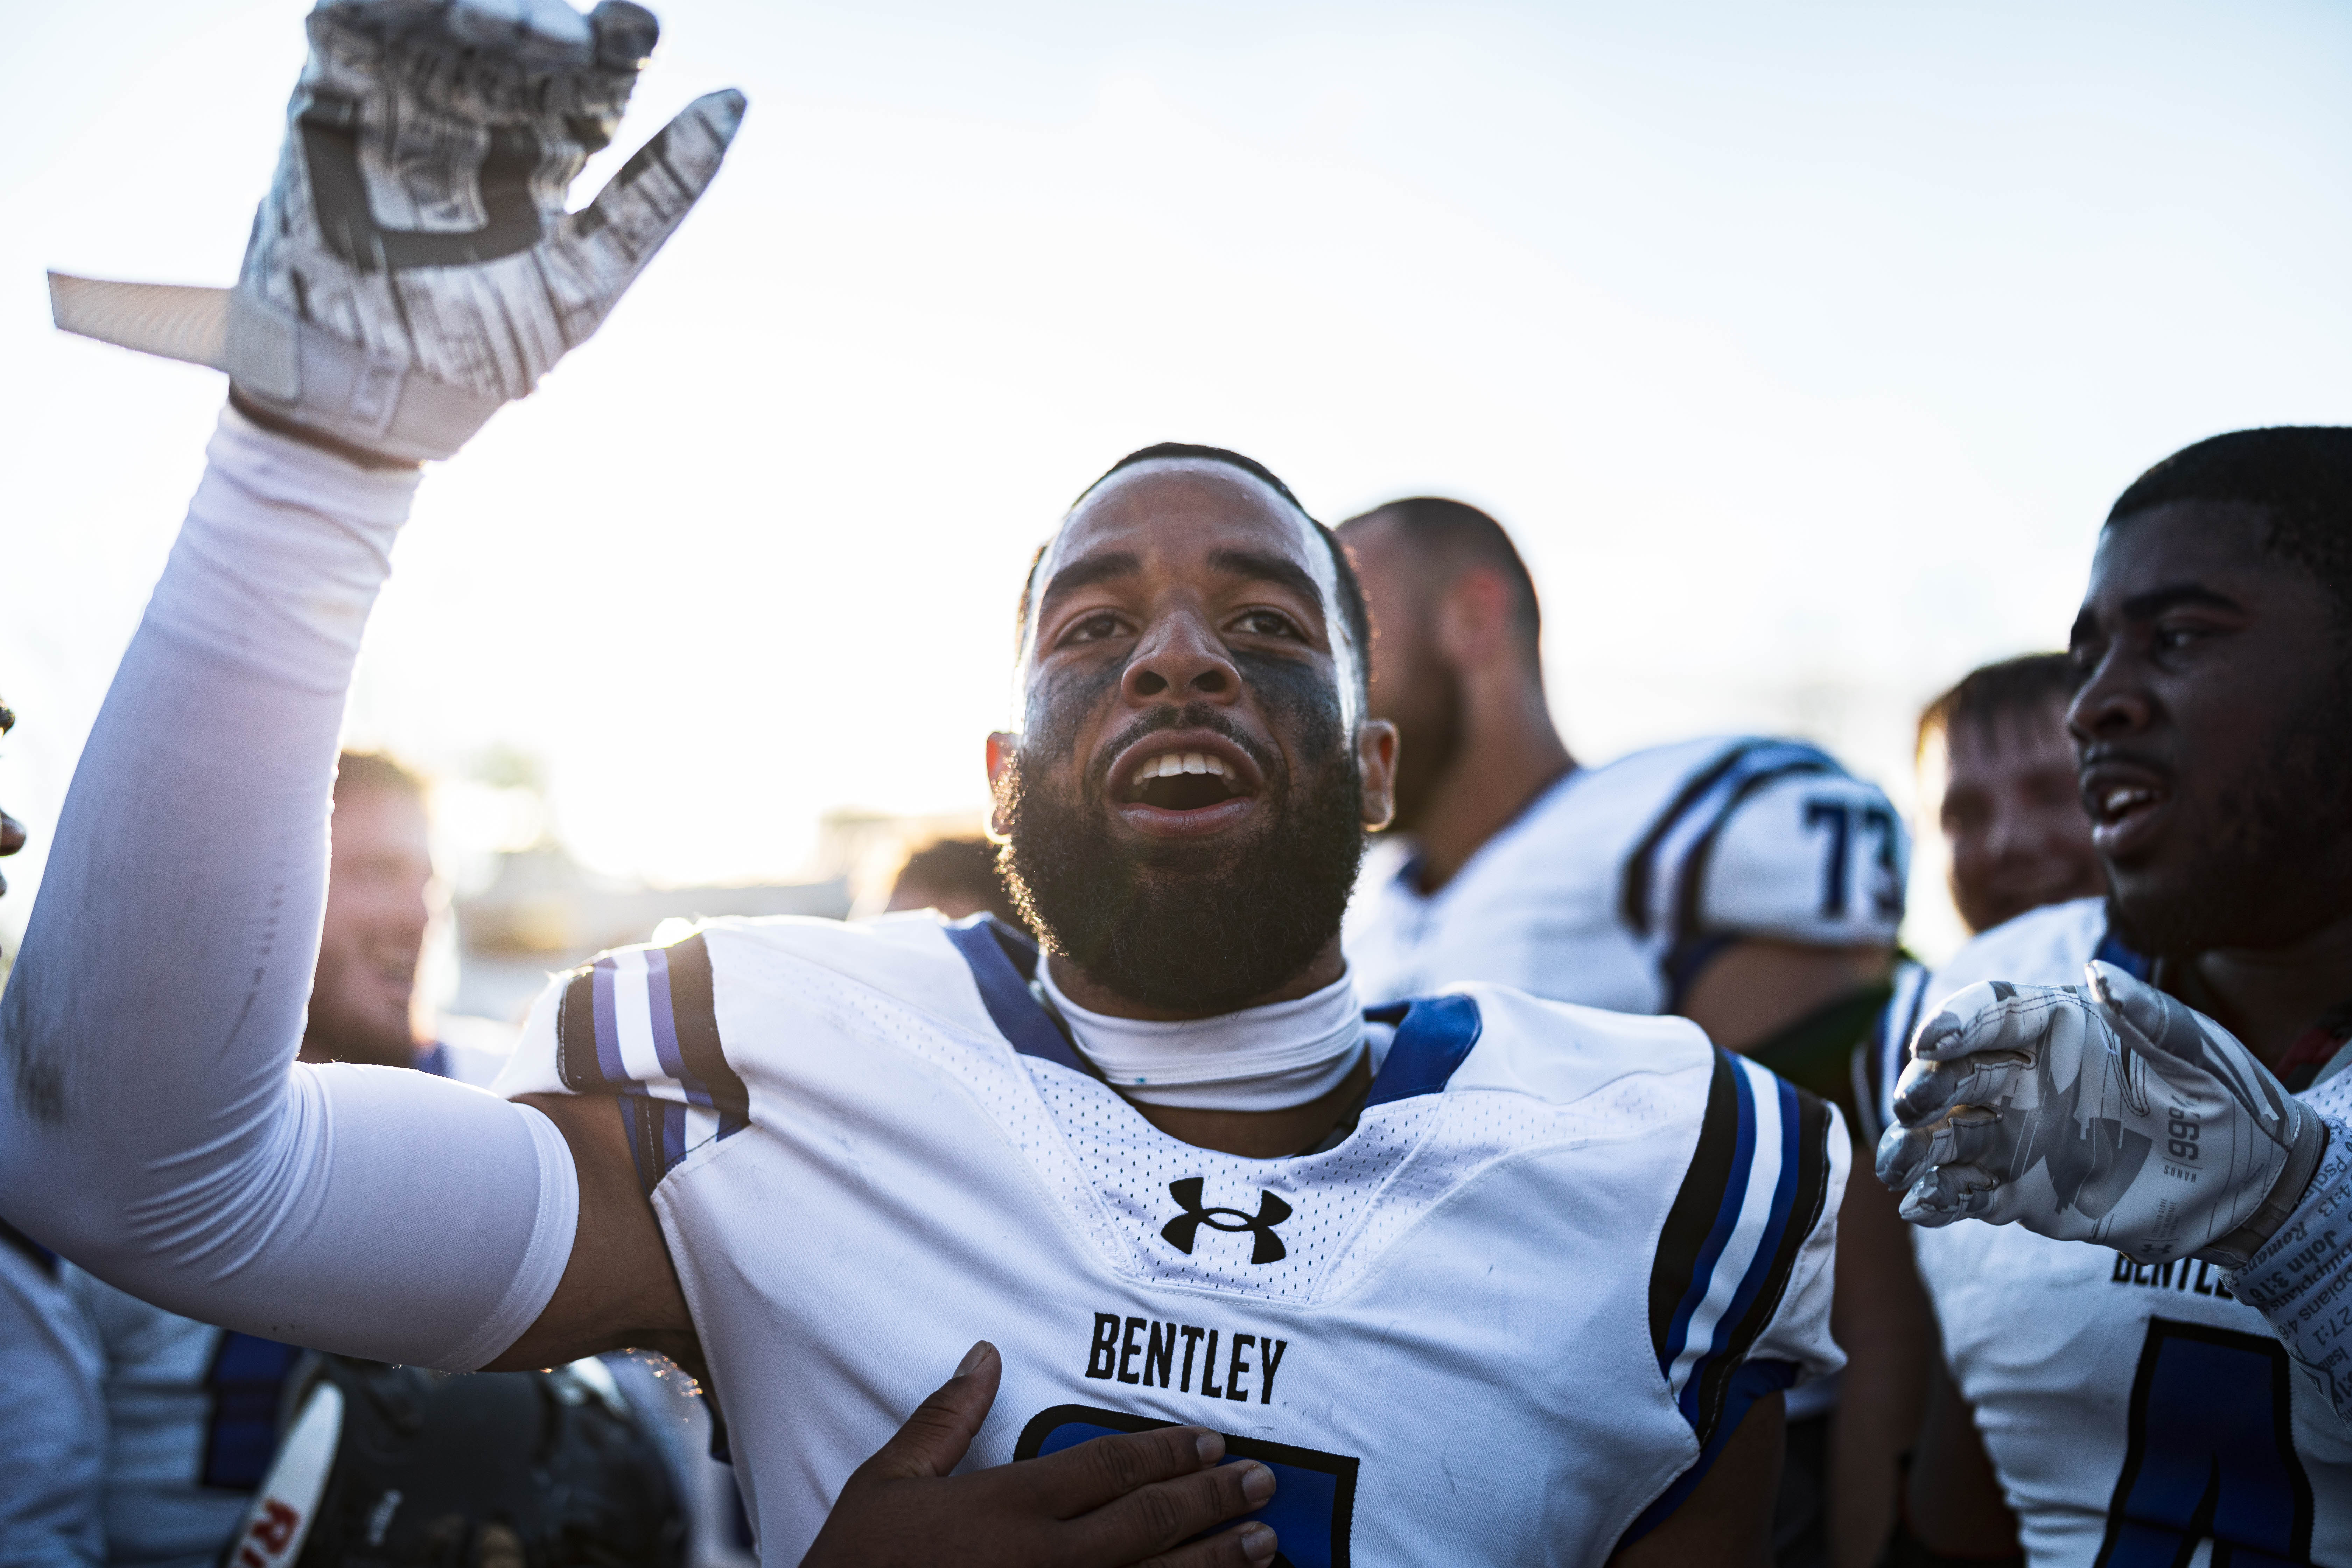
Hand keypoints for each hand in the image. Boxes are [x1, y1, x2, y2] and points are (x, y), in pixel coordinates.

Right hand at [50, 0, 743, 462]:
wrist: (371, 393)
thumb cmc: (484, 351)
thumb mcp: (591, 274)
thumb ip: (661, 189)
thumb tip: (737, 99)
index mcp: (550, 149)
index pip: (595, 69)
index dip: (618, 35)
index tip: (638, 27)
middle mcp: (484, 112)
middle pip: (525, 30)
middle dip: (543, 19)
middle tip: (565, 41)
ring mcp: (409, 98)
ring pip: (444, 11)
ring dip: (478, 5)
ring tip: (496, 22)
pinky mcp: (335, 93)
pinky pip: (353, 17)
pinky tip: (420, 4)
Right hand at [800, 1342, 1277, 1567]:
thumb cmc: (858, 1567)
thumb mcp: (889, 1483)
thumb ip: (945, 1419)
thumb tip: (982, 1356)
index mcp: (1009, 1507)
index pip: (1110, 1467)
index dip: (1168, 1451)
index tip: (1210, 1440)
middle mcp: (1048, 1560)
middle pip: (1152, 1522)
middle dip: (1214, 1499)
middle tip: (1261, 1483)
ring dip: (1219, 1562)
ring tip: (1265, 1544)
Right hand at [1877, 960, 2326, 1265]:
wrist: (2247, 1181)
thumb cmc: (2226, 1098)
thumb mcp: (2196, 1049)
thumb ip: (2147, 1013)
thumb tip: (2097, 972)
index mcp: (2058, 1028)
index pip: (1988, 1011)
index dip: (1953, 1020)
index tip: (1932, 1042)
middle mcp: (2026, 1077)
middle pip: (1952, 1072)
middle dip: (1922, 1085)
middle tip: (1910, 1105)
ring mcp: (2020, 1135)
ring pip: (1946, 1133)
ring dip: (1914, 1147)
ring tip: (1898, 1168)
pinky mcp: (2024, 1190)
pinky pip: (1966, 1190)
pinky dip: (1939, 1199)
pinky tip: (1922, 1208)